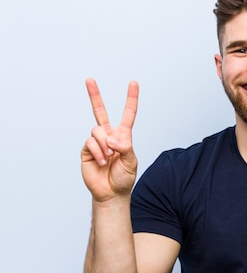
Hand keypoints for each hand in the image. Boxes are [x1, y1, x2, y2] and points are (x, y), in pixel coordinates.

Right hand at [81, 78, 138, 201]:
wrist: (111, 193)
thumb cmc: (124, 177)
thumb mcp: (131, 161)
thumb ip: (125, 147)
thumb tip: (110, 137)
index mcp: (123, 136)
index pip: (128, 114)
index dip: (131, 99)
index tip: (133, 83)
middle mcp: (109, 136)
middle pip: (100, 112)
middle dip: (94, 95)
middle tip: (89, 80)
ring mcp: (96, 142)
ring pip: (97, 130)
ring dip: (105, 145)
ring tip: (109, 158)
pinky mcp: (86, 150)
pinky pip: (90, 142)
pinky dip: (98, 151)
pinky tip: (102, 161)